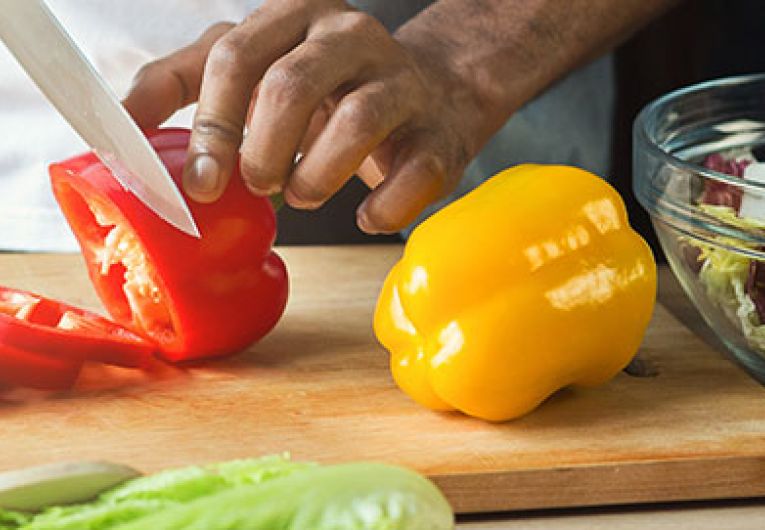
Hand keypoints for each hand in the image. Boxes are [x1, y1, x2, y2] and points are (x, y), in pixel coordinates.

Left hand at [123, 0, 486, 233]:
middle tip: (258, 185)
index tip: (200, 184)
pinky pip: (413, 175)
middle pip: (293, 87)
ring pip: (357, 122)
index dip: (213, 125)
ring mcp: (404, 82)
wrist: (434, 91)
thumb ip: (185, 82)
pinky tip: (364, 214)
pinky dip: (381, 207)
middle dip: (263, 152)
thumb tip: (121, 123)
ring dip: (317, 177)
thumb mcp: (255, 66)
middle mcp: (352, 37)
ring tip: (303, 193)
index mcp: (296, 16)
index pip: (237, 56)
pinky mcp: (441, 134)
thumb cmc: (328, 87)